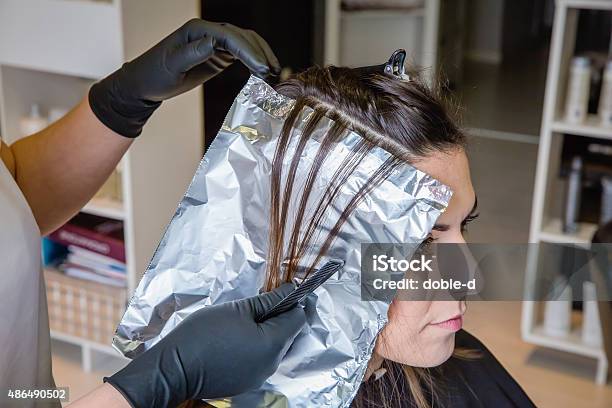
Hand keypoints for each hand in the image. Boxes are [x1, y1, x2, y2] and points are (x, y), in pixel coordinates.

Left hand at [89, 19, 279, 136]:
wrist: (145, 84)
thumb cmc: (154, 75)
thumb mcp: (171, 66)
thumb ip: (192, 54)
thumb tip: (213, 42)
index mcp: (197, 31)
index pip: (230, 36)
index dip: (249, 51)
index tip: (262, 68)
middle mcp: (208, 33)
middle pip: (242, 37)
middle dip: (260, 53)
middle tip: (272, 73)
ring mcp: (213, 43)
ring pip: (245, 44)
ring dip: (260, 56)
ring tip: (273, 74)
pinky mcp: (216, 55)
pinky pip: (240, 54)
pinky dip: (253, 62)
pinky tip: (263, 73)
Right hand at [105, 283, 305, 407]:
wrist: (175, 368)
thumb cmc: (203, 334)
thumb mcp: (237, 309)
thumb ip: (268, 300)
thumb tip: (290, 290)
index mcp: (273, 344)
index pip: (298, 318)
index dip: (293, 301)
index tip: (283, 291)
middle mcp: (272, 364)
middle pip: (288, 334)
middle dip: (279, 316)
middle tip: (259, 303)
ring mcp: (259, 376)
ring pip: (274, 347)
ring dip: (267, 331)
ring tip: (244, 320)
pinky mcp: (246, 382)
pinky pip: (261, 360)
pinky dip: (255, 347)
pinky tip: (237, 338)